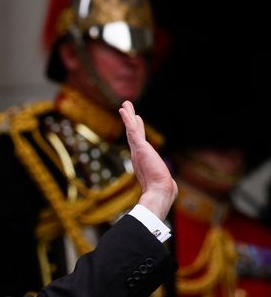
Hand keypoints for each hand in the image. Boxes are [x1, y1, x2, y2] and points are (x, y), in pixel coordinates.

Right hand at [119, 100, 176, 218]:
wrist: (158, 192)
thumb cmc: (161, 191)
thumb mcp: (162, 182)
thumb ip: (164, 183)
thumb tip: (171, 191)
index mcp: (141, 160)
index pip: (138, 142)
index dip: (136, 131)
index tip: (136, 121)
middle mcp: (137, 154)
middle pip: (132, 133)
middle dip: (130, 120)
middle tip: (126, 108)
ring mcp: (137, 150)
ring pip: (131, 129)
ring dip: (128, 116)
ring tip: (125, 104)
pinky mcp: (139, 147)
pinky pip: (132, 130)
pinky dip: (127, 119)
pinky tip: (124, 110)